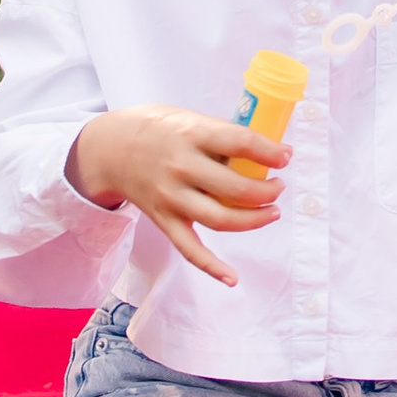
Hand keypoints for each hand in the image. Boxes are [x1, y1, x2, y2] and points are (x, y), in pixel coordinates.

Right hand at [66, 106, 286, 287]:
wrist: (110, 149)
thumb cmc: (159, 128)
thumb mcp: (189, 118)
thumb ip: (221, 134)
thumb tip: (264, 149)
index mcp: (191, 134)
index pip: (240, 143)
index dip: (269, 152)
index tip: (286, 157)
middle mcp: (181, 167)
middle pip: (235, 188)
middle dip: (267, 191)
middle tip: (279, 188)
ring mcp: (171, 197)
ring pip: (220, 219)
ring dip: (254, 220)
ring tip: (272, 212)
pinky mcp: (163, 220)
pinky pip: (189, 249)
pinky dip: (211, 267)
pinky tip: (232, 278)